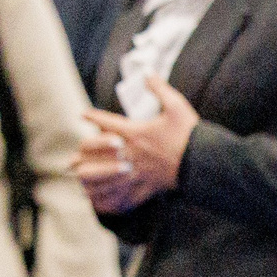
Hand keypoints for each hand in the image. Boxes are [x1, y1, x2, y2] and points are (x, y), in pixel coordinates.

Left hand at [78, 77, 198, 214]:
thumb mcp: (177, 106)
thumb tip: (147, 73)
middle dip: (83, 156)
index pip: (107, 122)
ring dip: (93, 180)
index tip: (83, 114)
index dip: (94, 117)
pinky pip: (128, 196)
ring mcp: (140, 171)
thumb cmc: (190, 134)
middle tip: (70, 160)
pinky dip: (115, 201)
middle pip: (99, 155)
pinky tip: (105, 204)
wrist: (206, 163)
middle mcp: (132, 153)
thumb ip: (159, 88)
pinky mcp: (150, 186)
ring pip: (108, 177)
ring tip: (82, 183)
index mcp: (136, 132)